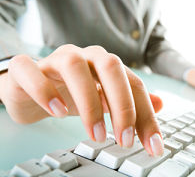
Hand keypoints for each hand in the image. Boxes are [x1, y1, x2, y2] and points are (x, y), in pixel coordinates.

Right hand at [0, 44, 163, 155]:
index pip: (134, 84)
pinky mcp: (26, 69)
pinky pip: (32, 71)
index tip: (153, 145)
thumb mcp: (104, 98)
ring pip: (75, 66)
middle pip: (111, 66)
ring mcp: (55, 59)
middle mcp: (85, 57)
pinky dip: (45, 91)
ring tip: (96, 134)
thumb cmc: (70, 93)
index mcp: (106, 65)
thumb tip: (160, 104)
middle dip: (123, 105)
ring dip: (89, 102)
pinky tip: (58, 112)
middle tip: (125, 140)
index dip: (146, 114)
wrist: (30, 88)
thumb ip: (130, 101)